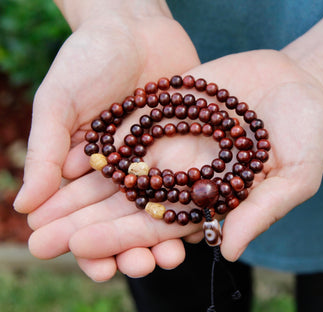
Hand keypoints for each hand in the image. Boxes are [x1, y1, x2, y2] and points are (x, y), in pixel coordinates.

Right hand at [15, 9, 199, 279]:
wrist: (134, 27)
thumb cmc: (88, 59)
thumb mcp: (59, 101)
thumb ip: (44, 151)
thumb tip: (24, 206)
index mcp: (88, 169)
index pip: (86, 220)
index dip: (91, 247)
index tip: (99, 269)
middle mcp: (125, 171)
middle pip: (128, 221)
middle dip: (134, 249)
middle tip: (143, 267)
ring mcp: (159, 161)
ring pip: (163, 208)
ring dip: (167, 235)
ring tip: (174, 257)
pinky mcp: (188, 146)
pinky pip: (193, 180)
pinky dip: (195, 202)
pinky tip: (203, 223)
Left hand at [27, 49, 322, 279]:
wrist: (301, 82)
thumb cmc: (308, 133)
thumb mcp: (296, 176)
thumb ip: (262, 211)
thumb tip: (229, 251)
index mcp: (213, 198)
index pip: (163, 225)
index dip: (124, 237)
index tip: (83, 247)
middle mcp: (187, 174)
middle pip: (130, 203)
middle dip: (86, 221)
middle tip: (39, 241)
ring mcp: (175, 141)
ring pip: (120, 168)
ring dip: (79, 187)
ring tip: (37, 203)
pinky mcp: (169, 110)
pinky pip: (128, 126)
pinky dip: (96, 140)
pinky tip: (61, 153)